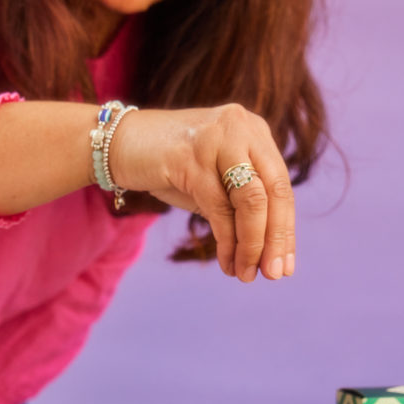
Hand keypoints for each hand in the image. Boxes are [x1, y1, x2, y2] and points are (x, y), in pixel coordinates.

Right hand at [110, 104, 294, 282]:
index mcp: (254, 132)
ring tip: (246, 274)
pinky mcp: (190, 156)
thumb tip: (268, 251)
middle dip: (275, 239)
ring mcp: (217, 139)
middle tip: (274, 275)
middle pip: (273, 191)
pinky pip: (218, 207)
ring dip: (251, 244)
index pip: (281, 186)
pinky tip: (227, 261)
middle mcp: (241, 129)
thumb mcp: (214, 181)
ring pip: (250, 201)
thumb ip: (241, 204)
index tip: (285, 265)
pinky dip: (227, 240)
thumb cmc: (168, 166)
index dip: (286, 229)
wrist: (118, 144)